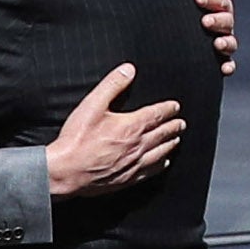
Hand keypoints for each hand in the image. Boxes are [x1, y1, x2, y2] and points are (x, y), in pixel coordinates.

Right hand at [46, 63, 183, 196]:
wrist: (67, 171)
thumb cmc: (77, 140)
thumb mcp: (92, 105)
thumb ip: (112, 85)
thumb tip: (128, 70)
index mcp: (131, 126)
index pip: (157, 115)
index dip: (168, 109)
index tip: (175, 107)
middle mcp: (137, 146)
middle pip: (162, 134)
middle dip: (173, 127)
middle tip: (181, 124)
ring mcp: (134, 164)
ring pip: (160, 153)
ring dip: (170, 145)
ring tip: (176, 140)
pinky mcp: (127, 178)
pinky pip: (150, 171)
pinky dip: (160, 165)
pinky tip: (163, 163)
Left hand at [194, 0, 236, 74]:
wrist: (174, 29)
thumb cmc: (187, 5)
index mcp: (217, 6)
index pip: (220, 0)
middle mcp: (222, 24)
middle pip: (227, 21)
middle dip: (218, 20)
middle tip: (205, 21)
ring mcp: (221, 42)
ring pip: (230, 43)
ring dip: (226, 42)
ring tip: (217, 43)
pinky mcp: (218, 61)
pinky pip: (228, 64)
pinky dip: (228, 66)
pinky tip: (224, 69)